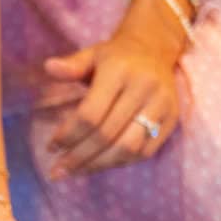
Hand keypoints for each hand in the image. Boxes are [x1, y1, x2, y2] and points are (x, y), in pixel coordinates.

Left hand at [44, 32, 181, 178]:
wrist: (155, 49)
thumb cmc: (116, 57)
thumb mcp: (91, 54)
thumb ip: (71, 65)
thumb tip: (49, 67)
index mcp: (119, 70)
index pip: (90, 113)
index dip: (69, 135)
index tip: (51, 147)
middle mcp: (143, 87)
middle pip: (107, 134)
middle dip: (79, 157)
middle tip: (57, 171)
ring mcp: (161, 105)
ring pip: (127, 148)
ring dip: (98, 165)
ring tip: (76, 171)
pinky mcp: (171, 120)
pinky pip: (144, 152)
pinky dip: (119, 162)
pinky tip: (99, 164)